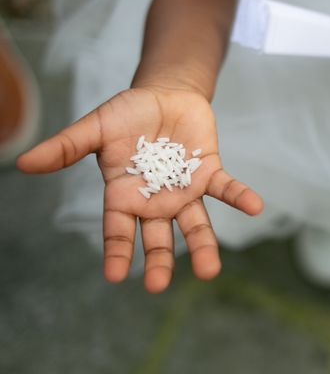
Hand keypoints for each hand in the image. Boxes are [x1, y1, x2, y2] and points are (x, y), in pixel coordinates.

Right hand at [17, 86, 262, 292]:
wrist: (164, 95)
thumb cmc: (127, 115)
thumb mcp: (94, 128)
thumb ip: (66, 147)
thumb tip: (23, 162)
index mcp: (125, 195)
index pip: (118, 230)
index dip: (117, 251)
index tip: (115, 276)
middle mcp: (156, 200)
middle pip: (157, 237)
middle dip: (158, 260)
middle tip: (157, 285)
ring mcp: (185, 190)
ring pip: (194, 223)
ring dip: (203, 246)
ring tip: (209, 271)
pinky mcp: (209, 172)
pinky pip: (226, 188)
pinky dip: (239, 197)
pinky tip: (254, 207)